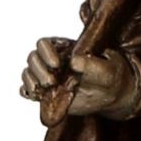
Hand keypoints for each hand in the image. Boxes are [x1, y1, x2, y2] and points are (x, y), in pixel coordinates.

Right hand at [20, 37, 140, 117]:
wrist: (113, 95)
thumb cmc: (111, 76)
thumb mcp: (107, 70)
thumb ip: (92, 64)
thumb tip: (74, 61)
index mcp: (64, 48)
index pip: (44, 44)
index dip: (46, 52)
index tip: (57, 64)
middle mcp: (52, 61)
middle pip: (33, 59)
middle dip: (38, 70)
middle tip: (52, 82)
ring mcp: (49, 77)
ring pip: (28, 74)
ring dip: (31, 81)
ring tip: (45, 89)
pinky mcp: (47, 94)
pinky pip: (28, 91)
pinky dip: (28, 92)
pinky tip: (35, 96)